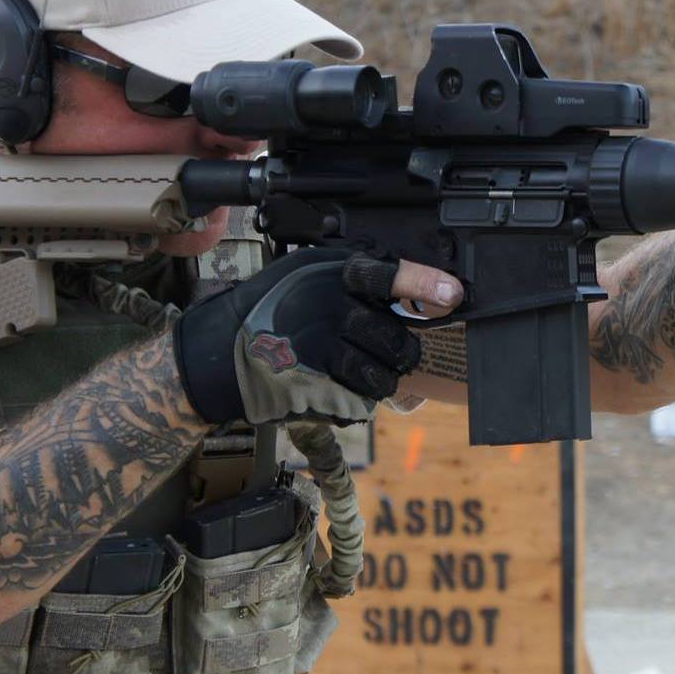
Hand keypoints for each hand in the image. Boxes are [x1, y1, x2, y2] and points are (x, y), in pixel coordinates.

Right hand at [172, 249, 463, 424]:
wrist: (220, 353)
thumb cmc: (270, 308)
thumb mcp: (306, 272)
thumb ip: (354, 276)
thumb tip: (415, 287)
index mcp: (329, 276)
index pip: (387, 276)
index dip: (424, 284)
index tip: (454, 294)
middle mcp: (328, 313)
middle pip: (397, 340)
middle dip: (401, 350)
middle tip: (392, 349)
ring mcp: (323, 355)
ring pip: (384, 377)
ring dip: (381, 378)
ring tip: (357, 368)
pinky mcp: (316, 392)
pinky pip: (361, 401)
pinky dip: (355, 397)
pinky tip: (332, 383)